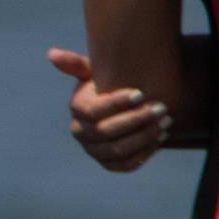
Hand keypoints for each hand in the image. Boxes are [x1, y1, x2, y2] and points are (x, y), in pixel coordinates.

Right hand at [50, 48, 172, 171]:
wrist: (126, 106)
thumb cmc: (113, 83)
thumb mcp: (97, 71)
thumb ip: (78, 63)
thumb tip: (52, 54)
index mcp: (78, 110)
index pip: (93, 111)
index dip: (117, 103)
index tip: (141, 93)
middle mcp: (81, 133)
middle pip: (106, 132)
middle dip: (137, 120)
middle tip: (162, 107)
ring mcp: (94, 151)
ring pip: (118, 150)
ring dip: (144, 136)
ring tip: (166, 121)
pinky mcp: (109, 164)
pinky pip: (126, 164)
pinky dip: (145, 152)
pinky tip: (161, 136)